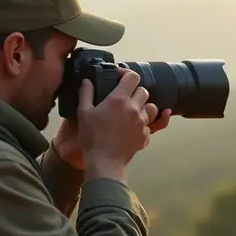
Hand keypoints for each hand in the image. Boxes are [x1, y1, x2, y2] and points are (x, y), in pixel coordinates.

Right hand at [53, 81, 171, 169]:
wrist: (105, 162)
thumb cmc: (92, 137)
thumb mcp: (83, 112)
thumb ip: (86, 93)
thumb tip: (87, 81)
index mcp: (119, 99)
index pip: (133, 77)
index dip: (127, 74)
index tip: (119, 77)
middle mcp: (134, 108)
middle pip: (144, 91)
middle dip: (135, 91)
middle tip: (124, 97)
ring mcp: (142, 123)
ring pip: (151, 107)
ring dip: (143, 107)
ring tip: (132, 112)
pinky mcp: (145, 135)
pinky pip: (150, 125)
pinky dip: (143, 125)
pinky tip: (134, 128)